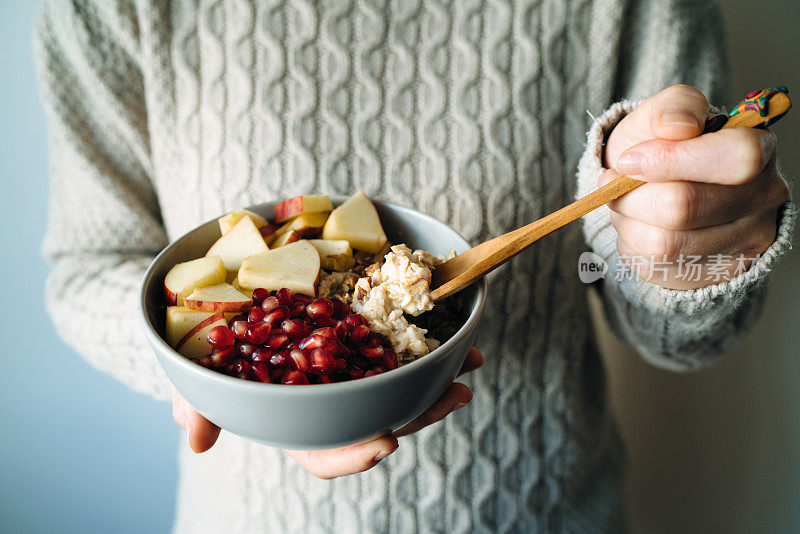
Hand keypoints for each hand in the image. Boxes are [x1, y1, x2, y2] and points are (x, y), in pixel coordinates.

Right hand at [170, 347, 483, 478]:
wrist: (224, 296)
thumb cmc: (212, 346)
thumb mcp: (200, 372)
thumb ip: (198, 404)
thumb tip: (198, 443)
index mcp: (296, 417)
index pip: (325, 451)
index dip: (354, 455)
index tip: (386, 442)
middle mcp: (329, 398)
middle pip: (378, 419)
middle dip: (419, 414)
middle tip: (453, 396)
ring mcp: (349, 369)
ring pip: (398, 387)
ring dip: (437, 382)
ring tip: (468, 366)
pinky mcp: (361, 337)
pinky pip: (400, 347)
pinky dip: (431, 345)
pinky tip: (458, 336)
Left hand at [602, 84, 787, 288]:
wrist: (658, 189)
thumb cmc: (664, 147)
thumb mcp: (664, 115)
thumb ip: (673, 107)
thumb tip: (676, 126)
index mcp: (760, 151)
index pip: (733, 158)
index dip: (671, 160)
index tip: (627, 161)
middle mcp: (762, 200)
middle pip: (685, 207)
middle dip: (632, 195)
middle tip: (611, 183)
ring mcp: (743, 243)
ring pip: (664, 243)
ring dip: (627, 221)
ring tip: (624, 204)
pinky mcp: (714, 274)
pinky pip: (655, 266)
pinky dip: (630, 244)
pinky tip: (638, 226)